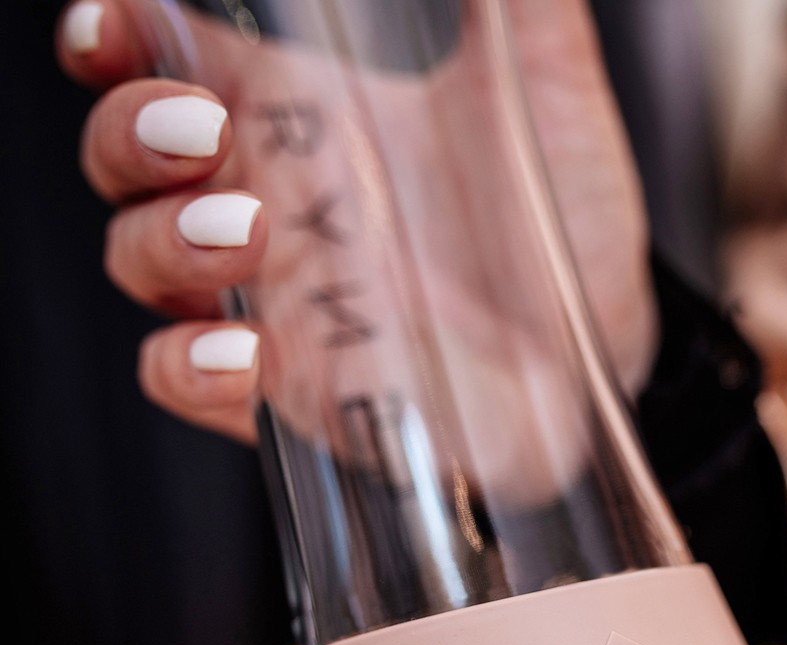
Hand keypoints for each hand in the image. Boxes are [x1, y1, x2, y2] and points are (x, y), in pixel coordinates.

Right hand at [57, 0, 656, 455]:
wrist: (595, 359)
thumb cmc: (566, 237)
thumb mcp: (553, 107)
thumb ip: (529, 13)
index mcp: (308, 123)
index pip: (171, 63)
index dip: (116, 36)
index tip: (120, 23)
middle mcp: (272, 207)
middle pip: (129, 159)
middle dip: (129, 131)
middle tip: (203, 129)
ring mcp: (272, 302)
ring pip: (140, 260)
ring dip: (163, 238)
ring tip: (244, 230)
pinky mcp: (290, 388)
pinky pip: (188, 380)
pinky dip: (189, 363)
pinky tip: (244, 351)